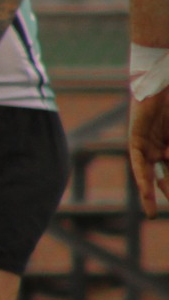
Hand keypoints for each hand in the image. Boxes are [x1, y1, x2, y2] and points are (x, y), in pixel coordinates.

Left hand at [131, 90, 168, 217]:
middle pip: (161, 177)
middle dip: (164, 194)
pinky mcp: (136, 139)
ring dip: (149, 192)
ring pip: (149, 173)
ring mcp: (147, 145)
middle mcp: (157, 149)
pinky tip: (145, 190)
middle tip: (155, 215)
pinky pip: (138, 162)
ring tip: (150, 212)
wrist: (161, 85)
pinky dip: (141, 176)